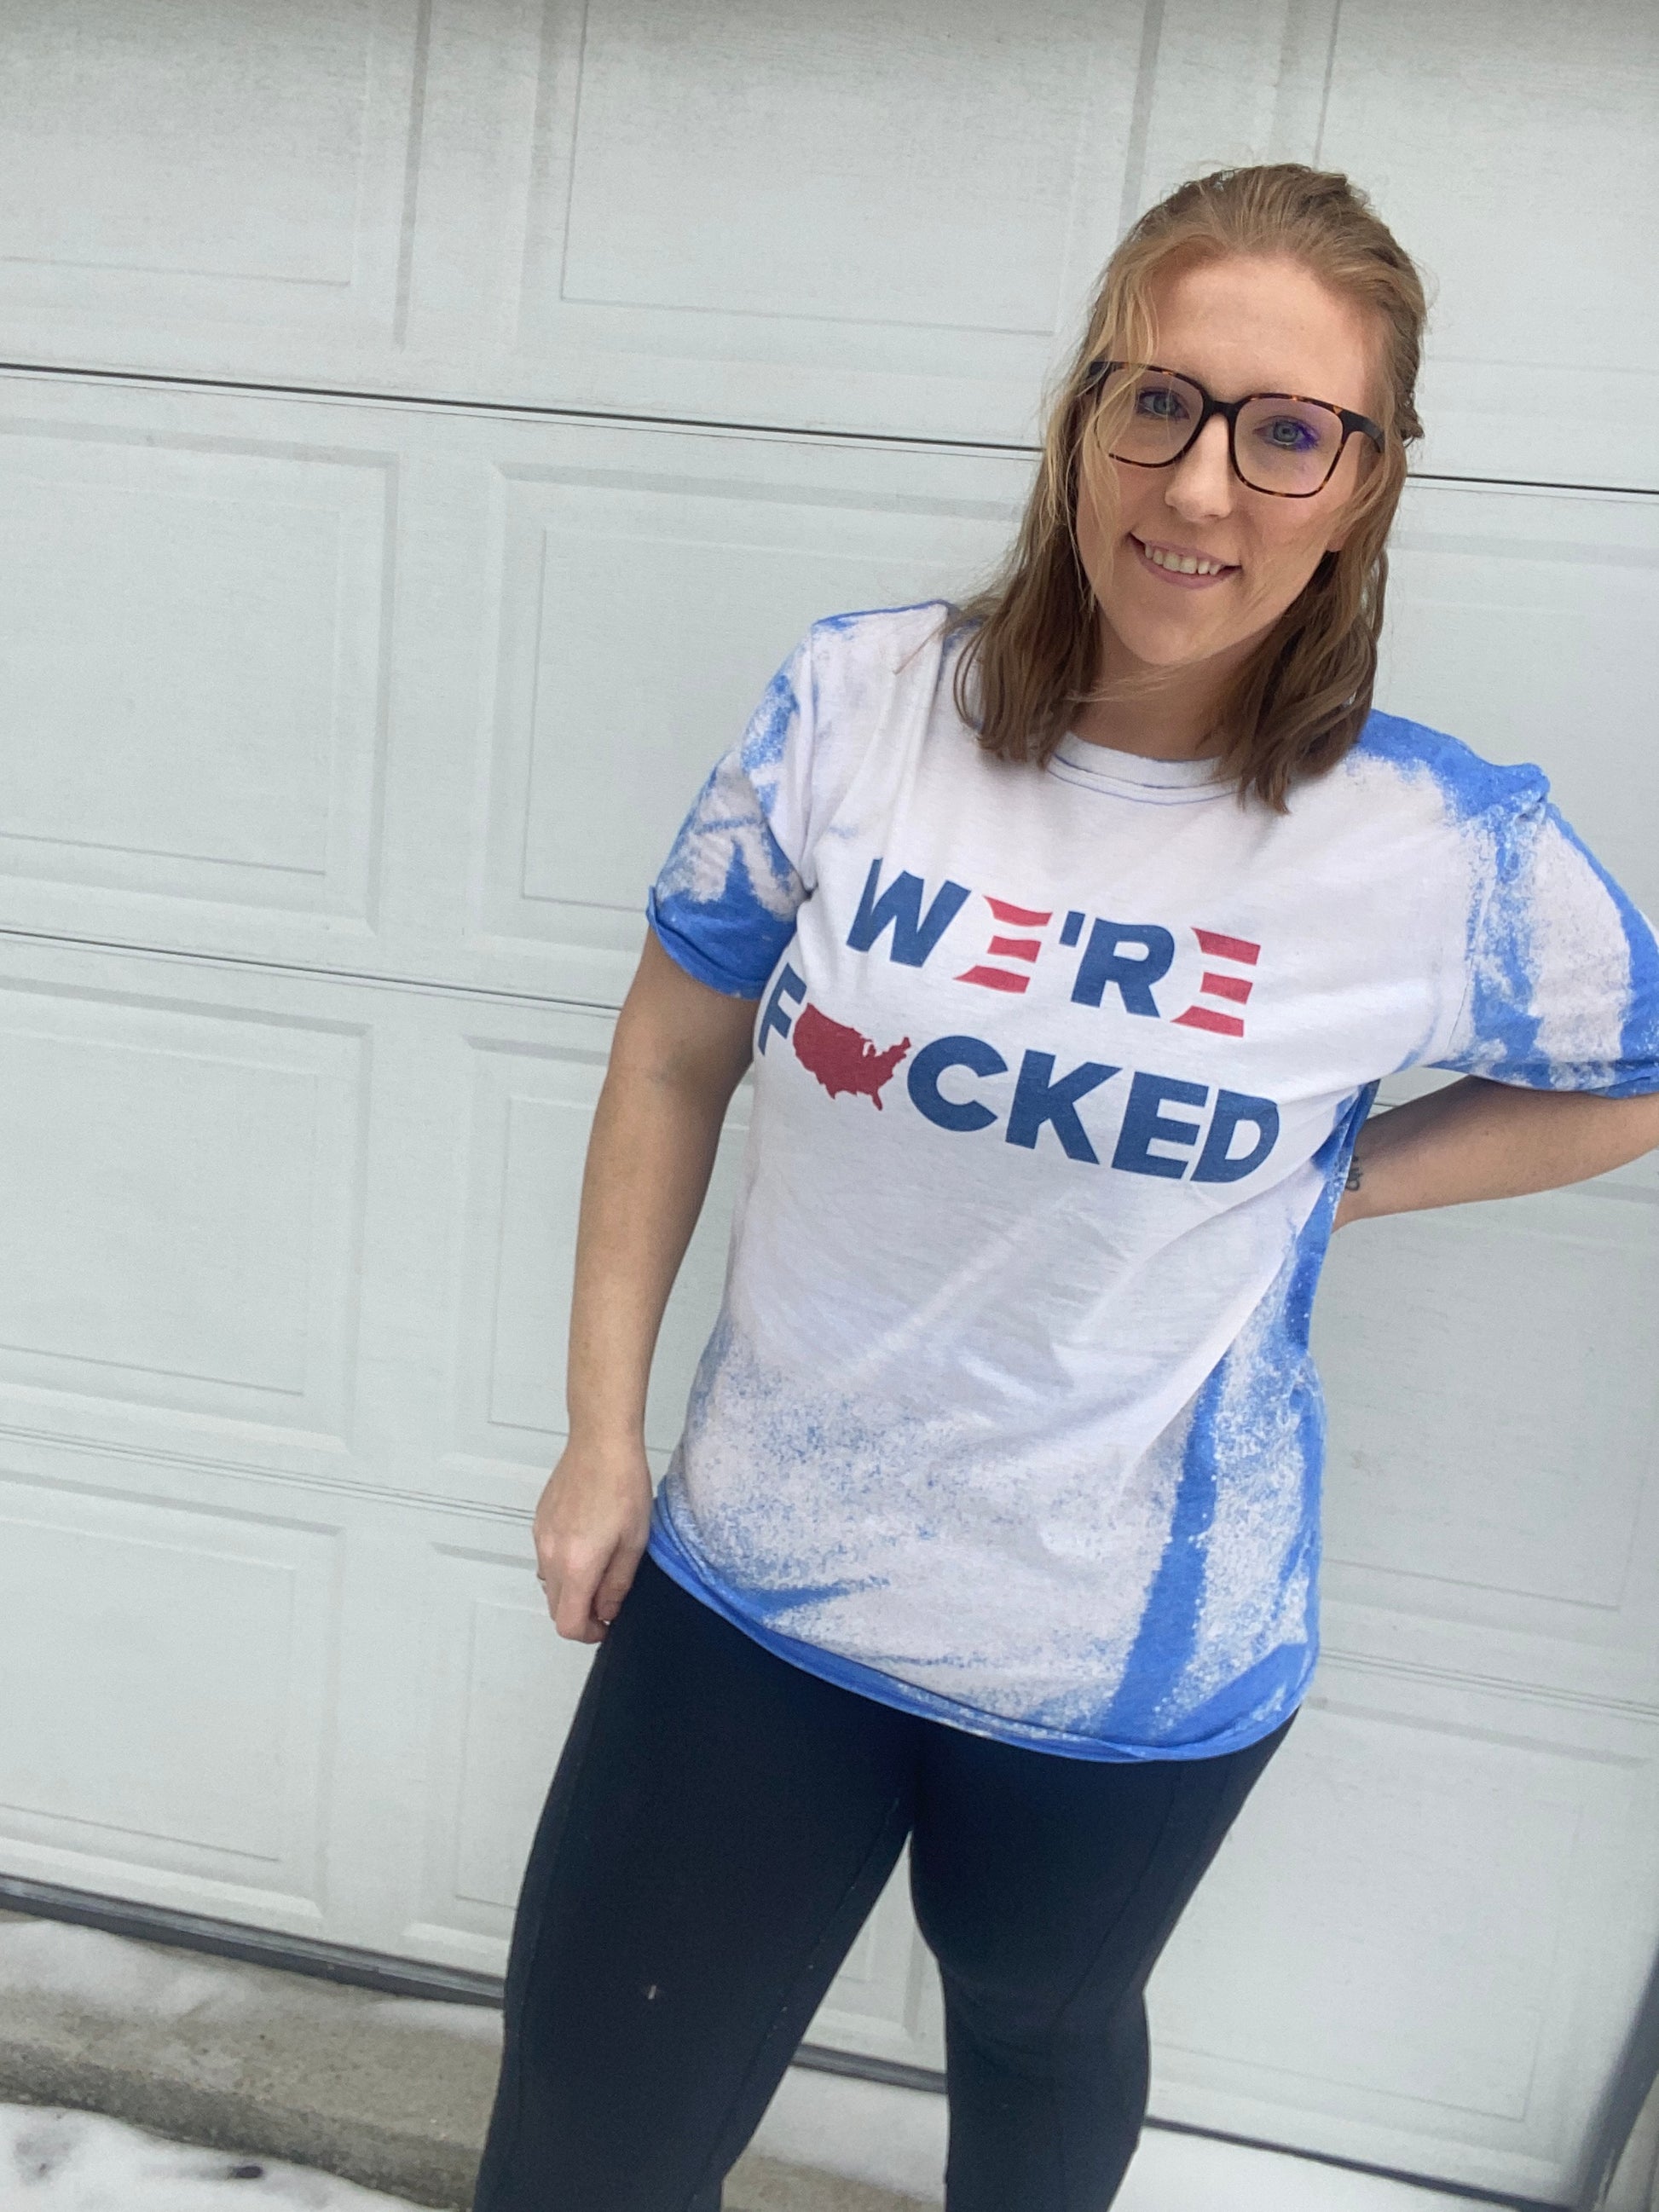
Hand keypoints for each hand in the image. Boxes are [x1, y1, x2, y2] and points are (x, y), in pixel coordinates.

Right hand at [532, 1438, 652, 1642]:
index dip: (589, 1633)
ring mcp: (541, 1538)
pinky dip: (563, 1566)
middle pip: (555, 1608)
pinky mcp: (539, 1523)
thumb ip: (618, 1583)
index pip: (568, 1623)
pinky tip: (588, 1545)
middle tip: (608, 1599)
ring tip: (600, 1568)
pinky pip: (546, 1559)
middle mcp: (550, 1555)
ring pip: (550, 1584)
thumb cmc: (623, 1486)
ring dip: (572, 1589)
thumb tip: (607, 1610)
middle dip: (581, 1613)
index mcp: (577, 1565)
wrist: (601, 1443)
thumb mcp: (634, 1542)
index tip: (607, 1624)